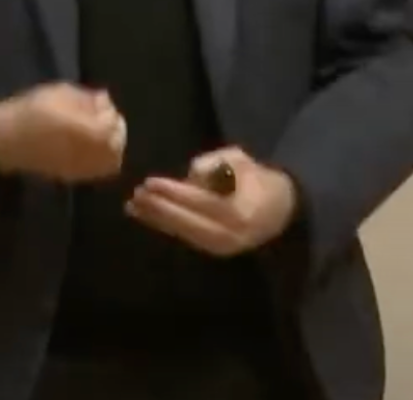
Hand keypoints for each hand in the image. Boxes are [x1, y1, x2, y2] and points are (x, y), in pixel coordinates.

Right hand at [0, 82, 126, 182]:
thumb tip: (105, 100)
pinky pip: (97, 171)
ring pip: (111, 161)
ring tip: (99, 134)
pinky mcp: (73, 176)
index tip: (103, 104)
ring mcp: (81, 167)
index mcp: (85, 128)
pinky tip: (90, 147)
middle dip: (115, 131)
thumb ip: (87, 98)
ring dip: (111, 147)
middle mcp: (87, 151)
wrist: (8, 140)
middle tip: (105, 119)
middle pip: (116, 146)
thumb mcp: (59, 93)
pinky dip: (101, 159)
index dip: (112, 114)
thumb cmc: (32, 111)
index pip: (113, 126)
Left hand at [126, 147, 297, 256]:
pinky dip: (165, 227)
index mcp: (242, 210)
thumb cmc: (256, 179)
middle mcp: (232, 235)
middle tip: (137, 195)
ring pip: (184, 233)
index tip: (151, 182)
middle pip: (189, 223)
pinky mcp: (214, 251)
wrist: (279, 210)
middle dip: (160, 209)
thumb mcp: (240, 160)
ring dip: (157, 220)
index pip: (202, 202)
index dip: (175, 193)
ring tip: (133, 207)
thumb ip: (215, 163)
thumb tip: (189, 174)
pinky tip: (147, 217)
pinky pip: (186, 238)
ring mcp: (223, 247)